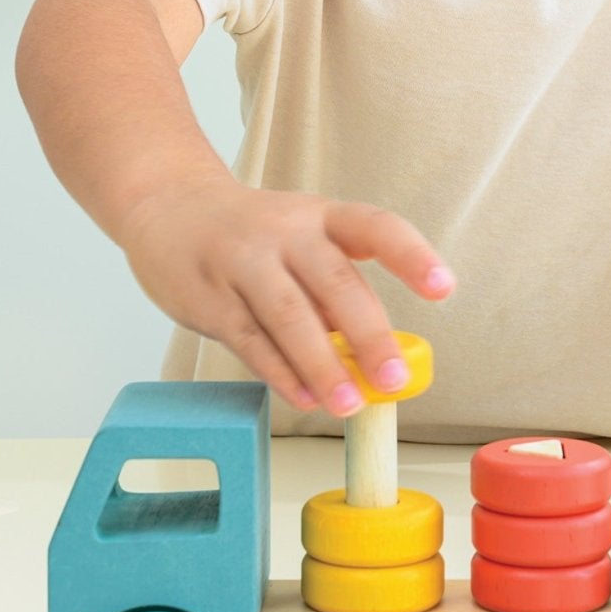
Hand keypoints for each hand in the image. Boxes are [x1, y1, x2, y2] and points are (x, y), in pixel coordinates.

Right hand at [118, 173, 455, 419]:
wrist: (166, 205)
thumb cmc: (249, 233)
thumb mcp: (297, 239)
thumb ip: (330, 290)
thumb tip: (372, 356)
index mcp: (320, 215)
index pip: (375, 227)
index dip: (411, 256)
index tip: (444, 288)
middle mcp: (285, 231)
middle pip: (334, 282)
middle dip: (368, 335)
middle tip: (394, 380)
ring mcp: (243, 261)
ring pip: (289, 316)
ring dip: (323, 365)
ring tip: (350, 406)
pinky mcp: (208, 297)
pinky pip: (249, 339)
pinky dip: (279, 373)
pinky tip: (304, 398)